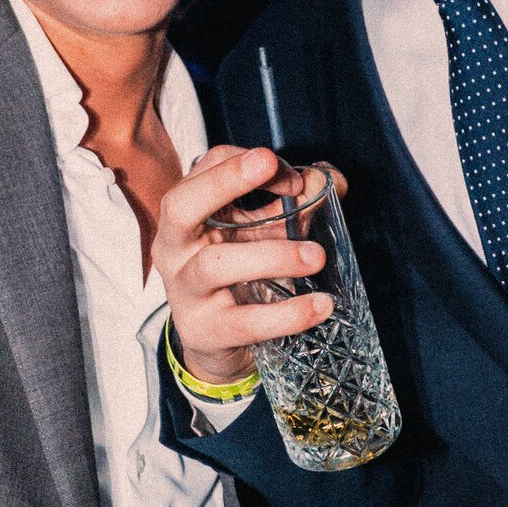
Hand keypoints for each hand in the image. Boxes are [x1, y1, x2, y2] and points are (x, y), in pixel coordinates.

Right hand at [154, 146, 333, 385]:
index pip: (206, 168)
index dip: (248, 164)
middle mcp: (174, 246)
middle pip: (181, 205)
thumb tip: (333, 179)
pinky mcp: (204, 330)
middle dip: (226, 182)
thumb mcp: (268, 230)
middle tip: (283, 176)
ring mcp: (184, 290)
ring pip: (215, 264)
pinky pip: (243, 321)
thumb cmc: (242, 273)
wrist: (220, 341)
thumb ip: (299, 202)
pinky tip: (319, 305)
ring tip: (317, 257)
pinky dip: (286, 314)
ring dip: (273, 255)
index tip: (294, 181)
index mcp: (187, 212)